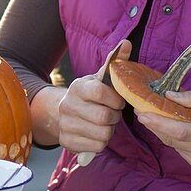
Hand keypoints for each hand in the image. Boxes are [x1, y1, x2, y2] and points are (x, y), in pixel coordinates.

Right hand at [55, 39, 128, 156]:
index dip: (115, 100)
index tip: (118, 101)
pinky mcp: (67, 142)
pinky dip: (101, 142)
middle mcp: (67, 106)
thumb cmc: (90, 95)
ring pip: (102, 135)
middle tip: (113, 114)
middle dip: (115, 118)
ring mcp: (65, 125)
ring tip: (104, 124)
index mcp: (77, 87)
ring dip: (109, 131)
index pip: (100, 93)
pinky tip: (96, 133)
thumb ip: (115, 62)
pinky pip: (96, 147)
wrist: (63, 112)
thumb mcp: (100, 78)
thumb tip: (127, 44)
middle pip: (104, 118)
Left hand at [135, 90, 190, 174]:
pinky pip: (181, 151)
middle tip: (142, 109)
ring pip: (175, 146)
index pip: (180, 132)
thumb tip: (169, 95)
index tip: (143, 114)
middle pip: (173, 139)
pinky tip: (179, 129)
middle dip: (155, 124)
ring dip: (165, 131)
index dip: (159, 123)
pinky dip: (177, 139)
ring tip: (159, 115)